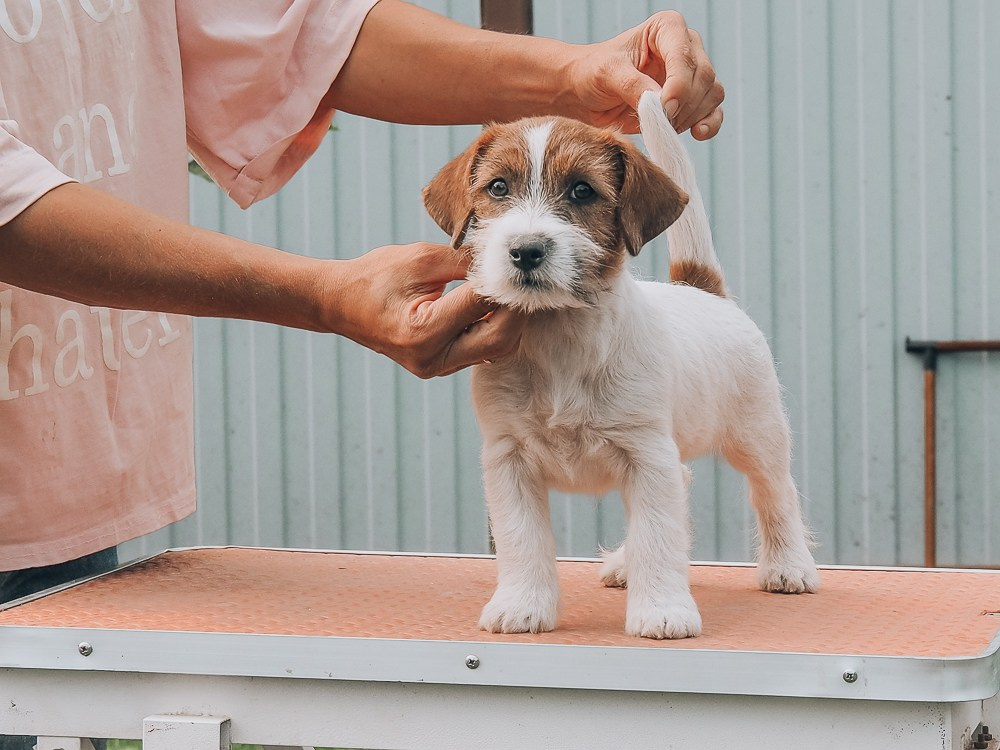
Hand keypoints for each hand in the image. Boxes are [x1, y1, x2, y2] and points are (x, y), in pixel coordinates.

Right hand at [328, 243, 525, 377]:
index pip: (481, 305)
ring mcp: (437, 367)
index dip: (504, 282)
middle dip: (517, 309)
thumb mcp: (419, 259)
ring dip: (509, 321)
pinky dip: (494, 328)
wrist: (340, 304)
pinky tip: (495, 305)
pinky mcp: (442, 366)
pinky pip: (481, 350)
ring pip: (496, 349)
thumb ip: (464, 261)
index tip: (519, 263)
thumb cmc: (374, 276)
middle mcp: (433, 358)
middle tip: (525, 281)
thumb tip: (502, 259)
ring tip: (512, 290)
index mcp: (423, 331)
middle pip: (499, 339)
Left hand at [566, 11, 723, 137]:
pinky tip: (697, 133)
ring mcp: (690, 75)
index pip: (685, 56)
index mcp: (666, 28)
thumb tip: (661, 104)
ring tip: (662, 125)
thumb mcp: (607, 73)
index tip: (663, 107)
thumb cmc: (592, 73)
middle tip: (658, 120)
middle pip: (703, 77)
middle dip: (683, 104)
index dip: (678, 85)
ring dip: (690, 117)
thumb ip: (633, 85)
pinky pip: (713, 112)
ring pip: (711, 95)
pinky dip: (709, 125)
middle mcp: (685, 47)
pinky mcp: (691, 101)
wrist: (584, 95)